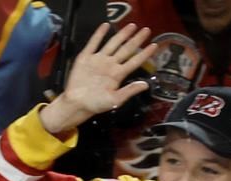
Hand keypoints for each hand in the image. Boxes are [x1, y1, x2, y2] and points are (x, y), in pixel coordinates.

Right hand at [39, 22, 154, 133]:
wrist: (76, 104)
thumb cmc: (95, 104)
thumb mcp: (115, 100)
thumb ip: (129, 91)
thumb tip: (145, 85)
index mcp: (117, 75)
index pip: (134, 61)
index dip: (144, 54)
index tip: (154, 46)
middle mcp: (110, 65)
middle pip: (126, 49)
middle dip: (136, 40)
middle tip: (146, 30)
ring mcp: (98, 60)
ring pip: (113, 43)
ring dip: (122, 34)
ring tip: (131, 26)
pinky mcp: (85, 58)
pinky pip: (93, 43)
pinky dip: (99, 34)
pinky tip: (105, 26)